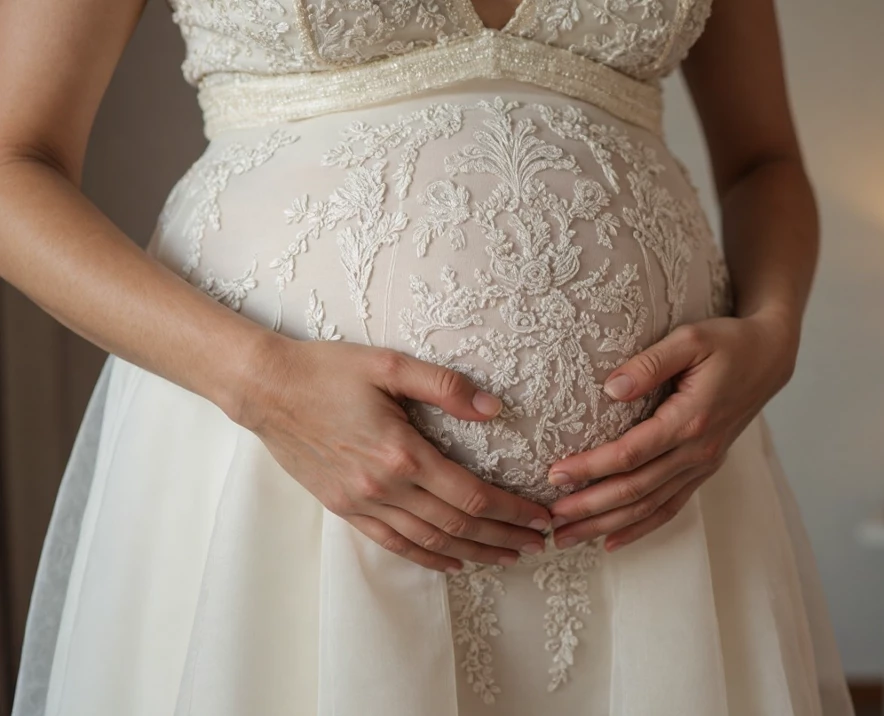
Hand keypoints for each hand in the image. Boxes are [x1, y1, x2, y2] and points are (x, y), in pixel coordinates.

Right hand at [233, 334, 551, 572]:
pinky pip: (393, 543)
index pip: (472, 495)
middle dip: (504, 536)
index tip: (540, 515)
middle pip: (458, 525)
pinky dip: (427, 557)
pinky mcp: (344, 509)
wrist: (265, 389)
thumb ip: (445, 386)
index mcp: (402, 453)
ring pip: (429, 541)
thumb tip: (494, 408)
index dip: (511, 510)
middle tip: (539, 543)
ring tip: (508, 557)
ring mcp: (362, 503)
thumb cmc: (327, 370)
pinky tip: (452, 563)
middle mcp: (384, 487)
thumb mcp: (390, 364)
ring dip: (474, 553)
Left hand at [545, 310, 798, 551]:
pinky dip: (640, 528)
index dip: (590, 468)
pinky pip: (670, 507)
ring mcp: (702, 465)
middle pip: (635, 490)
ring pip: (649, 507)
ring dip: (606, 525)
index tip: (554, 475)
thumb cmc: (727, 343)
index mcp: (690, 419)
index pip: (630, 454)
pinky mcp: (703, 469)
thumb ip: (649, 364)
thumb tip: (610, 388)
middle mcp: (697, 451)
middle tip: (549, 519)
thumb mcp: (690, 339)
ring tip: (567, 538)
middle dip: (589, 508)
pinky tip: (612, 541)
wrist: (769, 358)